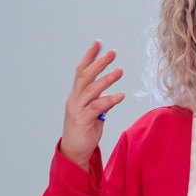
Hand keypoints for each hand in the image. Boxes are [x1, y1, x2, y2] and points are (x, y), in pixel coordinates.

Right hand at [59, 40, 125, 170]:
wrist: (74, 153)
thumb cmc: (84, 132)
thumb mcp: (93, 113)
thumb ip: (99, 102)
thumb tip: (110, 94)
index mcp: (76, 95)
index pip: (81, 71)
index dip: (90, 56)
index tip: (98, 43)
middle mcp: (74, 99)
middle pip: (86, 76)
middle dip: (99, 62)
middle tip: (112, 52)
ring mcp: (77, 109)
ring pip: (91, 89)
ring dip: (107, 78)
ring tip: (120, 70)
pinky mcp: (82, 120)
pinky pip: (97, 107)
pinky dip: (109, 100)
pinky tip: (121, 95)